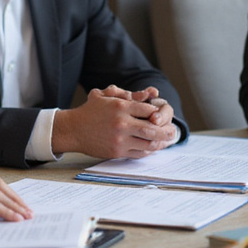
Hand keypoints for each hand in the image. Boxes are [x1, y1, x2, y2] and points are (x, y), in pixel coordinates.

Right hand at [52, 86, 177, 158]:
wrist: (74, 130)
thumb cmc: (91, 111)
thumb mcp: (105, 95)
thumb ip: (126, 93)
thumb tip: (149, 94)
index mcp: (120, 107)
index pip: (149, 110)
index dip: (158, 112)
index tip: (161, 115)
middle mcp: (121, 124)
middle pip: (152, 129)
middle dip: (166, 131)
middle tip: (173, 131)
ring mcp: (120, 140)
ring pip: (148, 143)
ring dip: (160, 143)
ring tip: (166, 141)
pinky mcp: (117, 152)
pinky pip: (139, 153)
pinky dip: (149, 150)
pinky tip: (152, 147)